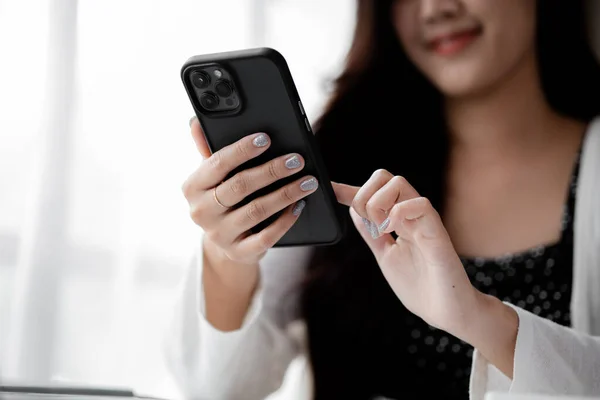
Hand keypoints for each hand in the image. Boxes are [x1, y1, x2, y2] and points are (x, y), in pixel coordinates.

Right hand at [182, 116, 317, 264]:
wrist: (226, 241)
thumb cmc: (223, 197)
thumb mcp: (213, 175)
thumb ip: (208, 148)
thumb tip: (195, 120)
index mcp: (192, 187)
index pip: (217, 163)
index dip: (242, 150)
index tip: (266, 139)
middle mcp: (201, 212)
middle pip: (240, 186)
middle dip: (271, 171)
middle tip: (297, 160)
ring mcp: (219, 235)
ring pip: (256, 211)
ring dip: (286, 194)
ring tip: (308, 181)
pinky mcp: (239, 252)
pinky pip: (266, 237)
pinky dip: (285, 220)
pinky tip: (300, 206)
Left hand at [333, 169, 517, 376]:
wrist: (446, 312)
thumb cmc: (420, 287)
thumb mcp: (386, 256)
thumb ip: (372, 234)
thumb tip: (354, 212)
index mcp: (399, 221)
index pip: (373, 194)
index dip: (349, 190)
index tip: (330, 190)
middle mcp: (411, 216)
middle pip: (385, 177)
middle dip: (364, 195)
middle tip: (368, 224)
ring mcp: (424, 221)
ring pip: (398, 183)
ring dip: (378, 203)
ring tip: (382, 230)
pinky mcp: (437, 233)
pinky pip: (420, 204)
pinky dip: (399, 213)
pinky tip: (393, 231)